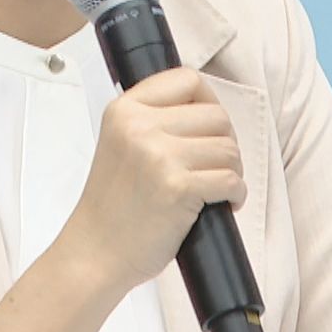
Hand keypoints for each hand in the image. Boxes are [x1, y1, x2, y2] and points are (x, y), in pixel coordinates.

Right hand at [59, 67, 244, 291]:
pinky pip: (231, 180)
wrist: (95, 251)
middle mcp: (140, 126)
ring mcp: (159, 156)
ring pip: (228, 148)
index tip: (207, 128)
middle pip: (216, 115)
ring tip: (214, 187)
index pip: (186, 79)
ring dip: (232, 170)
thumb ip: (152, 119)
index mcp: (125, 109)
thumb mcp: (119, 143)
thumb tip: (207, 109)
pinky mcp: (178, 187)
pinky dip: (235, 194)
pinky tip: (221, 203)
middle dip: (225, 142)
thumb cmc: (112, 205)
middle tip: (214, 166)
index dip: (207, 102)